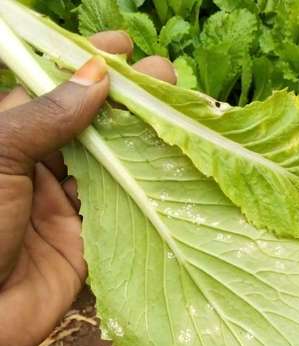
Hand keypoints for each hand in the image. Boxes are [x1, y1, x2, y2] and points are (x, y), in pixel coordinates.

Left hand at [0, 31, 175, 345]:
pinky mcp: (87, 241)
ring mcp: (64, 205)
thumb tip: (95, 75)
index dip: (85, 65)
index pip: (52, 90)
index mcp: (8, 139)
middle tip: (166, 79)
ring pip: (110, 166)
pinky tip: (171, 172)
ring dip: (140, 144)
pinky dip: (144, 193)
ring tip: (178, 117)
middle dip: (124, 102)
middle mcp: (38, 168)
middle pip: (88, 126)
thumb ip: (45, 117)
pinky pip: (120, 210)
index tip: (123, 47)